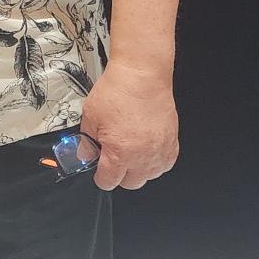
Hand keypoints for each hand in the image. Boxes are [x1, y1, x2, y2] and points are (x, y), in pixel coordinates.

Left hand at [78, 61, 178, 190]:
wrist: (142, 74)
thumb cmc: (118, 91)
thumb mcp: (90, 116)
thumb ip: (87, 142)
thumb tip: (86, 155)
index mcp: (119, 154)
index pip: (108, 182)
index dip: (100, 176)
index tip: (99, 170)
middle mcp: (142, 157)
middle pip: (130, 183)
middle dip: (119, 174)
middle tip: (113, 156)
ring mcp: (159, 151)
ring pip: (149, 176)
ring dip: (139, 169)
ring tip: (131, 150)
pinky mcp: (172, 143)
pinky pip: (164, 164)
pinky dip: (155, 161)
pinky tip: (146, 147)